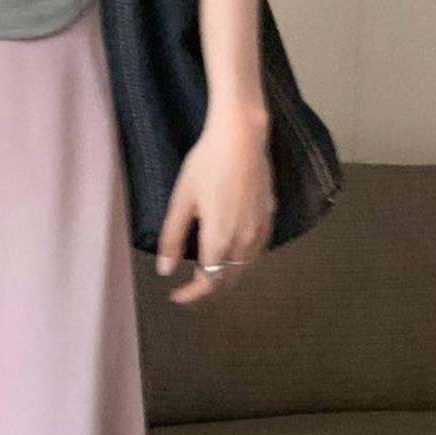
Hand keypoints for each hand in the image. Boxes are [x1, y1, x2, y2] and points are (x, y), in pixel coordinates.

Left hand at [154, 107, 275, 303]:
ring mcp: (260, 231)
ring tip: (207, 274)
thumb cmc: (208, 164)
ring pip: (244, 269)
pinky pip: (257, 252)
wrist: (242, 137)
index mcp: (219, 241)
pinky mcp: (269, 218)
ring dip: (226, 278)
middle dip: (207, 290)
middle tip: (189, 290)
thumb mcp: (181, 201)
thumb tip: (166, 270)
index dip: (191, 295)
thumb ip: (173, 239)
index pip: (208, 283)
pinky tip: (232, 255)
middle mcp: (244, 242)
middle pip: (228, 281)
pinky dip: (242, 262)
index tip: (176, 296)